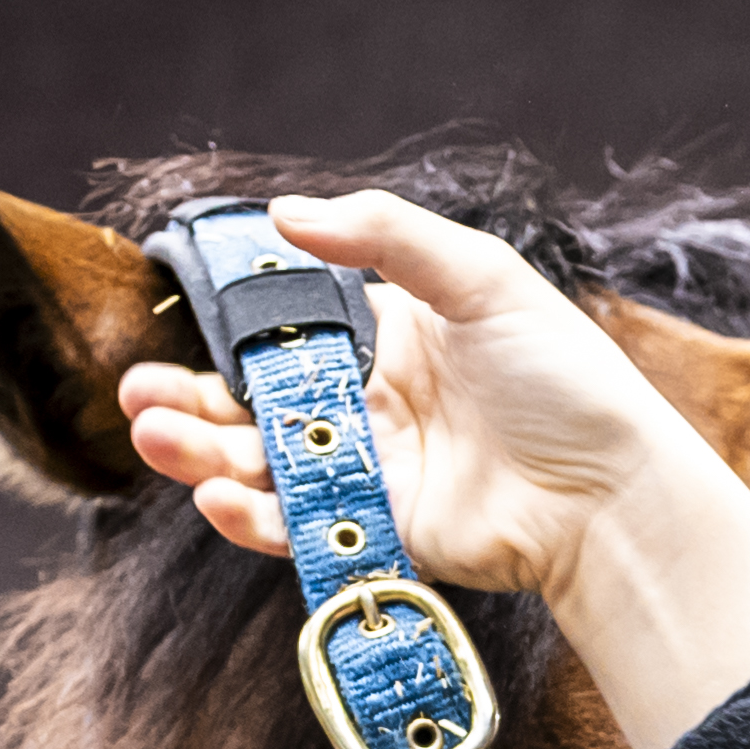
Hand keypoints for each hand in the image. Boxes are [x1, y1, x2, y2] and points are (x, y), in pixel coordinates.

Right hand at [117, 192, 749, 748]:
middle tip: (136, 393)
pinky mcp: (378, 534)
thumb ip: (383, 236)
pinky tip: (216, 494)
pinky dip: (252, 516)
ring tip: (153, 436)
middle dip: (191, 399)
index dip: (235, 329)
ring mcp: (370, 471)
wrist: (612, 494)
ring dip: (201, 452)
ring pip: (263, 464)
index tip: (182, 322)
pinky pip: (299, 526)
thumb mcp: (481, 278)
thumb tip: (285, 214)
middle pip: (258, 402)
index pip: (290, 327)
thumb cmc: (566, 381)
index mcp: (391, 334)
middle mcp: (370, 402)